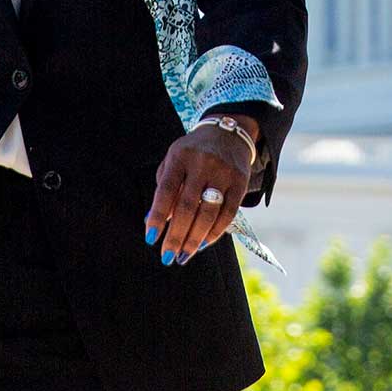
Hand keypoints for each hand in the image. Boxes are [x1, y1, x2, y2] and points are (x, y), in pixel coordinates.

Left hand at [144, 120, 254, 265]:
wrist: (228, 133)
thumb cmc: (192, 153)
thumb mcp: (174, 161)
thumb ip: (164, 188)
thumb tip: (153, 222)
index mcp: (180, 156)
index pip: (166, 191)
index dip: (157, 217)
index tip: (150, 239)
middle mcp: (203, 163)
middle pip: (187, 206)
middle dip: (176, 235)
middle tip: (167, 257)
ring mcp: (224, 173)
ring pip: (209, 213)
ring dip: (195, 239)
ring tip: (183, 256)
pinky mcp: (241, 182)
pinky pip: (228, 214)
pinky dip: (215, 233)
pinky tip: (203, 244)